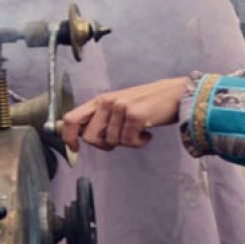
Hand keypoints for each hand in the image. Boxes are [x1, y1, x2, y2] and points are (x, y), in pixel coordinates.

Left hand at [58, 77, 187, 151]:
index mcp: (100, 100)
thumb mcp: (119, 108)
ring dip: (128, 142)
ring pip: (112, 142)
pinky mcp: (135, 114)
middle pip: (90, 138)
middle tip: (122, 139)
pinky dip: (139, 143)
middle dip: (105, 145)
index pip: (71, 119)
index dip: (68, 137)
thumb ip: (101, 119)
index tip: (73, 149)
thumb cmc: (148, 103)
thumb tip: (82, 137)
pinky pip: (129, 142)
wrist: (176, 94)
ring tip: (139, 131)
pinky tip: (147, 133)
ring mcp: (120, 107)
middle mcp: (107, 101)